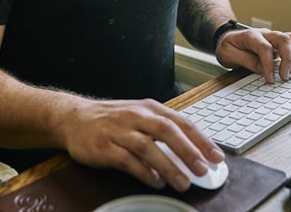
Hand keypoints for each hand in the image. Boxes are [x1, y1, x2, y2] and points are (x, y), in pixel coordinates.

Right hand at [58, 97, 223, 191]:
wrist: (74, 118)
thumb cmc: (113, 119)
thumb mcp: (140, 116)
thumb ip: (164, 130)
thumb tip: (194, 150)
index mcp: (149, 108)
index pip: (181, 122)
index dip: (201, 140)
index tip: (217, 156)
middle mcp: (136, 116)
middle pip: (167, 131)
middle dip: (188, 151)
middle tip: (203, 169)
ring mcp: (119, 131)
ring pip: (148, 147)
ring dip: (168, 166)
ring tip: (183, 182)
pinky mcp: (104, 147)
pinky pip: (127, 160)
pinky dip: (144, 172)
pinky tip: (156, 182)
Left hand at [215, 27, 290, 82]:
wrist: (227, 39)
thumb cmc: (228, 47)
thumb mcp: (228, 55)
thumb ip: (246, 61)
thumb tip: (263, 70)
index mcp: (251, 36)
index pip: (264, 47)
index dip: (269, 65)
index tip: (270, 79)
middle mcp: (265, 34)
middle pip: (284, 39)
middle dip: (288, 59)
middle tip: (285, 77)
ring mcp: (273, 37)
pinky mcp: (278, 44)